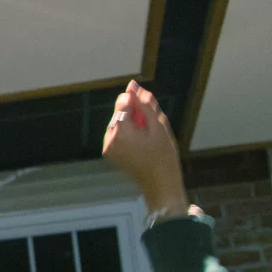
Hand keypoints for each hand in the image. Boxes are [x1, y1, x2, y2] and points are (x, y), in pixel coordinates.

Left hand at [102, 81, 188, 214]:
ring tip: (149, 134)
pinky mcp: (110, 153)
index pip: (122, 103)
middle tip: (153, 123)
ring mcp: (108, 147)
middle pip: (119, 114)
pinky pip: (118, 135)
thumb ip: (146, 105)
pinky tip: (142, 142)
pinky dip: (129, 133)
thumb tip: (135, 86)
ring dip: (132, 123)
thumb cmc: (164, 156)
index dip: (135, 99)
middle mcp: (109, 138)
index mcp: (121, 132)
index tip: (148, 104)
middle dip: (135, 113)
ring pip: (119, 124)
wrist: (159, 185)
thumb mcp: (159, 127)